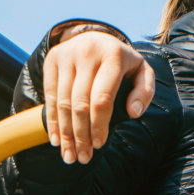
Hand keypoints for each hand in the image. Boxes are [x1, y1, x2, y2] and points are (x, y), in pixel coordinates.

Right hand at [43, 31, 155, 163]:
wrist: (95, 36)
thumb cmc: (121, 62)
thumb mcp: (141, 71)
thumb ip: (144, 91)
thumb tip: (133, 113)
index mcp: (113, 56)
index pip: (102, 97)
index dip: (99, 124)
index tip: (99, 144)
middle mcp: (87, 53)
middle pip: (80, 103)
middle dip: (81, 134)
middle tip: (83, 157)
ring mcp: (67, 55)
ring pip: (62, 102)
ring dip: (65, 133)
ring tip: (69, 155)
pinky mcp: (52, 60)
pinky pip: (49, 96)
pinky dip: (53, 121)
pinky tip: (57, 140)